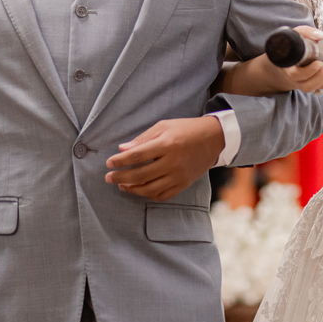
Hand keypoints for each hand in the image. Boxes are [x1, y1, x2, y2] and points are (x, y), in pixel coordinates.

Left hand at [105, 116, 224, 200]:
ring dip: (132, 189)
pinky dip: (149, 195)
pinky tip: (139, 190)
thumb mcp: (164, 126)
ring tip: (122, 185)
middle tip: (108, 177)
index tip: (109, 163)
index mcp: (167, 144)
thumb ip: (143, 138)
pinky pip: (163, 195)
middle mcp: (173, 162)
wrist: (214, 139)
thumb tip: (122, 149)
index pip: (137, 156)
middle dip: (121, 177)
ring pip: (150, 189)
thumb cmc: (186, 129)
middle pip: (141, 175)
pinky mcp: (184, 184)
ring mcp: (179, 175)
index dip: (120, 161)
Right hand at [271, 26, 322, 93]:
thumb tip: (320, 35)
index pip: (297, 76)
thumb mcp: (293, 35)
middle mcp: (299, 80)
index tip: (318, 62)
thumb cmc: (290, 47)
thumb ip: (305, 33)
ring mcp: (310, 82)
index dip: (309, 71)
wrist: (286, 60)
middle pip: (311, 85)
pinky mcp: (322, 79)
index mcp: (289, 70)